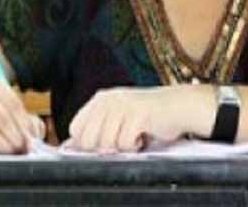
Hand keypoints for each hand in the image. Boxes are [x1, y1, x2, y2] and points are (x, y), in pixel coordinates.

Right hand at [0, 71, 45, 153]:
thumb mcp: (5, 110)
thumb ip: (24, 119)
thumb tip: (35, 132)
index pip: (13, 102)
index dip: (25, 122)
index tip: (30, 136)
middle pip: (5, 116)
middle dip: (18, 134)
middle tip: (23, 146)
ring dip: (9, 142)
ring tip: (14, 148)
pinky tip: (2, 149)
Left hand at [68, 86, 196, 152]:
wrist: (179, 106)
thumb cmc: (147, 116)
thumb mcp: (117, 118)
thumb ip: (95, 130)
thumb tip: (68, 147)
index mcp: (100, 100)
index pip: (76, 128)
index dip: (85, 143)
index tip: (102, 146)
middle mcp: (108, 100)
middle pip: (88, 140)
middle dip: (104, 148)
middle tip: (120, 142)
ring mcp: (122, 106)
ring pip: (107, 144)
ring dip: (123, 147)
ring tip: (134, 135)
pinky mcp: (137, 114)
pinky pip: (125, 143)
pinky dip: (135, 146)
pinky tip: (143, 136)